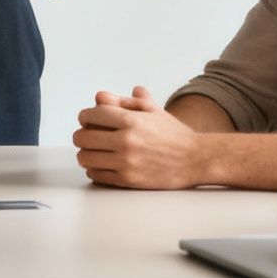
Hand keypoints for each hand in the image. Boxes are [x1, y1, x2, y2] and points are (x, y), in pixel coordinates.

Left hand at [72, 87, 201, 187]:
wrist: (195, 159)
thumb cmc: (173, 134)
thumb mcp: (151, 109)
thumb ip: (124, 101)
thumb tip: (99, 97)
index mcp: (130, 120)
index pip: (89, 115)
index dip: (85, 117)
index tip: (89, 120)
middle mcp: (126, 141)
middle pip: (82, 138)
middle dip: (82, 135)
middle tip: (88, 136)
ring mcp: (126, 162)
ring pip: (85, 158)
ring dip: (86, 153)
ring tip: (94, 151)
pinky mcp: (128, 180)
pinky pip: (96, 175)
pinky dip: (94, 169)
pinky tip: (103, 164)